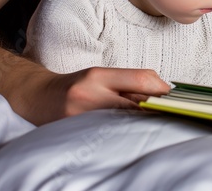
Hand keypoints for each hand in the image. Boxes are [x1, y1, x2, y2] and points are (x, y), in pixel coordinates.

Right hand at [22, 66, 170, 123]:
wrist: (37, 98)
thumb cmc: (76, 86)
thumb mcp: (101, 76)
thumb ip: (129, 82)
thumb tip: (165, 92)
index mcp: (97, 75)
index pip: (141, 80)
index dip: (162, 90)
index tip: (175, 98)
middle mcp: (88, 94)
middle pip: (136, 103)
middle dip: (157, 109)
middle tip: (173, 113)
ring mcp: (81, 117)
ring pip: (126, 122)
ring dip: (143, 123)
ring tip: (154, 123)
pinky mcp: (75, 134)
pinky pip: (109, 135)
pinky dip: (125, 134)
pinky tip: (132, 134)